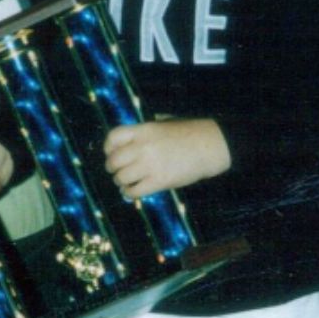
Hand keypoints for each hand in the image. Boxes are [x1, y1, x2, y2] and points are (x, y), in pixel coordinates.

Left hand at [104, 118, 230, 197]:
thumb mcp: (163, 123)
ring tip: (124, 183)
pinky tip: (131, 192)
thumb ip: (145, 131)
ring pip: (121, 177)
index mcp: (143, 130)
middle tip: (116, 171)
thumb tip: (129, 140)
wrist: (210, 146)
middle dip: (112, 168)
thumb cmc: (188, 133)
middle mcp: (143, 146)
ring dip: (120, 182)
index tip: (110, 153)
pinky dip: (129, 193)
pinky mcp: (159, 181)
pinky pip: (134, 191)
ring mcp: (150, 164)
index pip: (113, 137)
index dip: (108, 148)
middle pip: (114, 160)